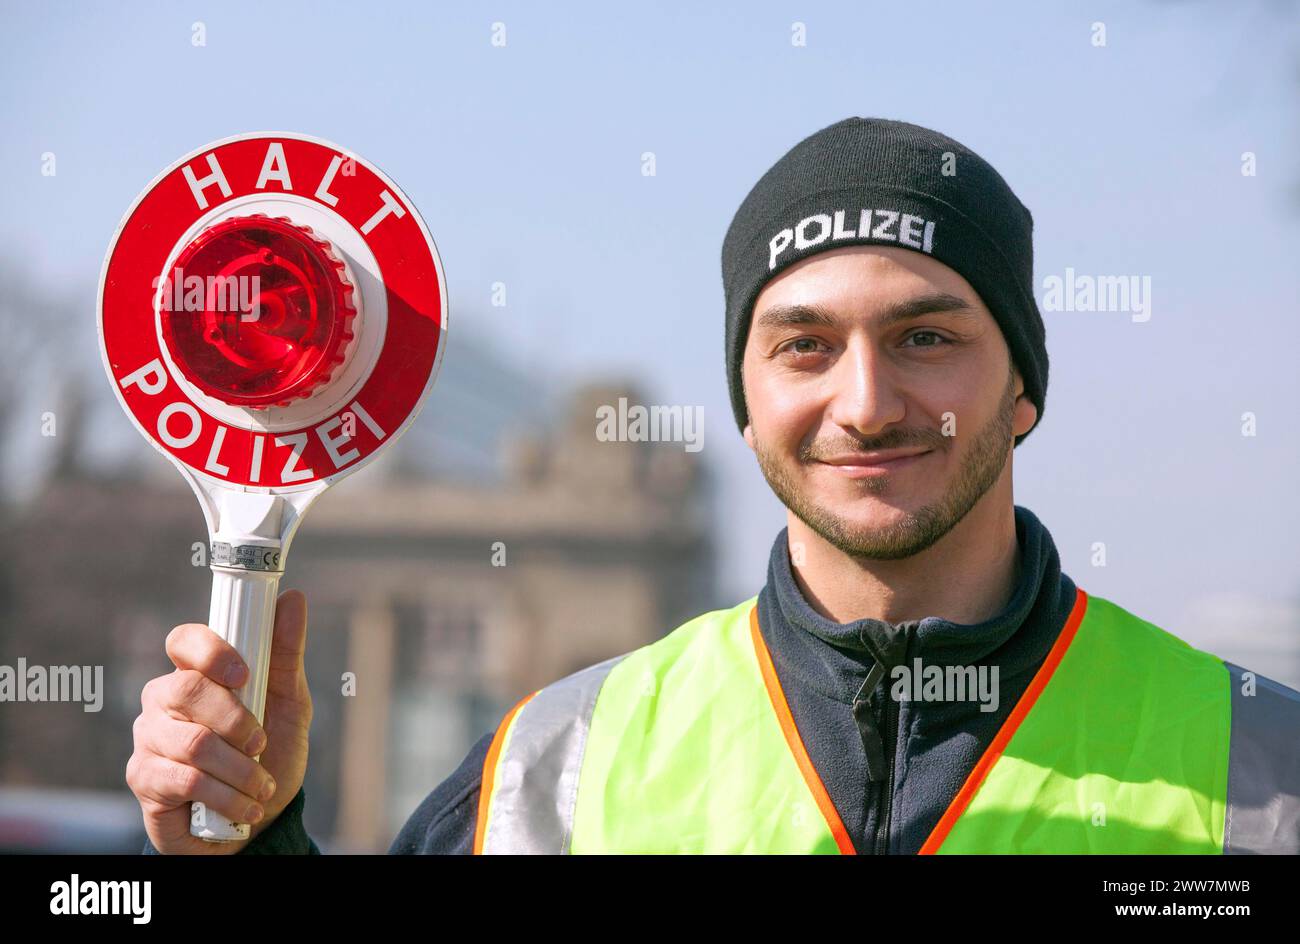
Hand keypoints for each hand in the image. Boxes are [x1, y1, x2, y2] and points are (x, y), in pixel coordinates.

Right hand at [125, 589, 312, 853]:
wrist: (258, 821)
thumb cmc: (270, 754)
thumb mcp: (288, 704)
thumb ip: (285, 654)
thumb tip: (292, 598)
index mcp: (196, 672)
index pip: (183, 640)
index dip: (211, 651)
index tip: (244, 674)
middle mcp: (163, 699)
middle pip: (185, 689)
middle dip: (235, 719)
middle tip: (261, 742)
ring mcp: (149, 738)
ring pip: (191, 741)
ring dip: (240, 768)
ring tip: (262, 786)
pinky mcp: (144, 779)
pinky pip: (183, 780)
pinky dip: (226, 795)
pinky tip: (244, 807)